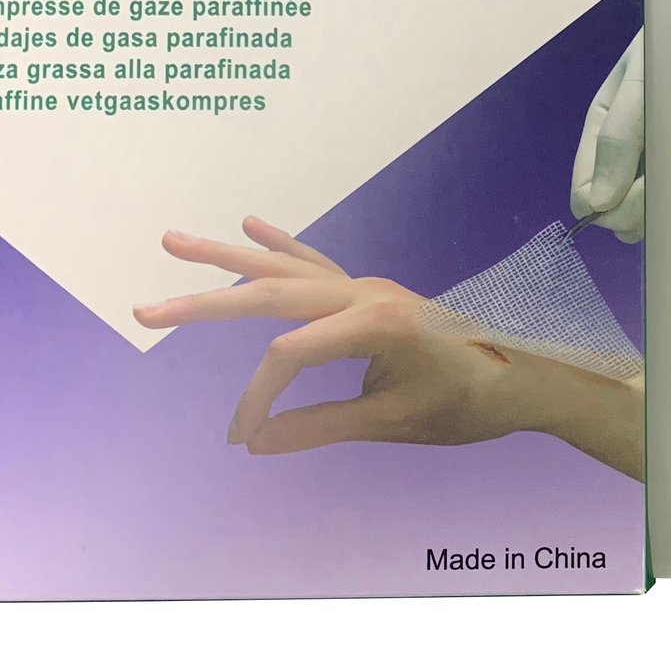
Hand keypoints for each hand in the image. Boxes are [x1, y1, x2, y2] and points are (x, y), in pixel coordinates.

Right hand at [135, 218, 643, 475]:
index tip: (244, 439)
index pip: (289, 356)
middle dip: (207, 302)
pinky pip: (316, 265)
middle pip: (273, 294)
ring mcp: (370, 286)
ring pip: (287, 269)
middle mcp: (368, 292)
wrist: (525, 380)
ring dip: (228, 258)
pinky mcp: (372, 292)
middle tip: (145, 309)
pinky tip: (249, 227)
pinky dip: (281, 247)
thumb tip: (255, 442)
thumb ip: (322, 428)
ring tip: (173, 240)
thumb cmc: (469, 405)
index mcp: (377, 322)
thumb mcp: (396, 425)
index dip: (258, 399)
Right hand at [571, 30, 643, 240]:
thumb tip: (597, 205)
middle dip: (637, 210)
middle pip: (613, 213)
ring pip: (644, 216)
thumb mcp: (641, 83)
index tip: (641, 193)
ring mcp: (653, 164)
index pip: (583, 196)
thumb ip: (618, 139)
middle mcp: (622, 155)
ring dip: (663, 207)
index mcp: (601, 133)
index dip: (609, 207)